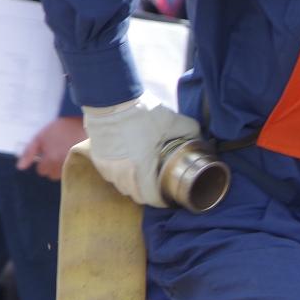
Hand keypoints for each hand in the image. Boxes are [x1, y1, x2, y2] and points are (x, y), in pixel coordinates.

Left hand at [18, 116, 86, 181]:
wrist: (82, 122)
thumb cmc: (59, 129)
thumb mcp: (40, 137)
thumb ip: (28, 152)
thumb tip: (20, 167)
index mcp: (50, 159)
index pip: (41, 170)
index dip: (42, 161)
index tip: (47, 152)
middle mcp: (62, 166)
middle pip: (51, 175)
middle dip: (52, 166)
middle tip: (56, 153)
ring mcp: (73, 167)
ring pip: (62, 175)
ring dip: (61, 167)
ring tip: (65, 154)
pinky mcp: (83, 165)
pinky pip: (73, 172)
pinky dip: (71, 167)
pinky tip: (73, 157)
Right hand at [81, 96, 200, 206]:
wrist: (111, 99)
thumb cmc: (142, 112)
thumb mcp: (173, 121)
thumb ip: (191, 131)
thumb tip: (201, 138)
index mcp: (142, 169)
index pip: (152, 199)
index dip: (163, 201)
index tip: (169, 197)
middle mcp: (122, 173)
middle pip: (136, 196)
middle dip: (149, 195)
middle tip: (159, 186)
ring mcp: (107, 167)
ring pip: (121, 187)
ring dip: (133, 185)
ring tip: (143, 176)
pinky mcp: (97, 159)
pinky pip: (110, 175)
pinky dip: (119, 175)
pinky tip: (127, 165)